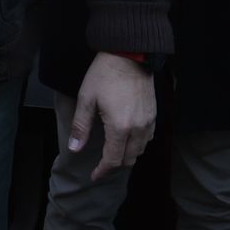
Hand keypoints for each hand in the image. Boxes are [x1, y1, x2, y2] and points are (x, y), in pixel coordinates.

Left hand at [71, 52, 156, 181]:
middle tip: (102, 165)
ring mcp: (149, 121)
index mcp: (120, 127)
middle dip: (115, 165)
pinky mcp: (154, 113)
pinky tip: (128, 138)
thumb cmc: (104, 74)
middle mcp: (138, 128)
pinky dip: (138, 144)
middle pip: (129, 159)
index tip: (94, 175)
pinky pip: (148, 137)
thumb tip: (74, 149)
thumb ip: (81, 127)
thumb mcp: (86, 99)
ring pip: (140, 150)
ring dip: (128, 155)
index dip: (103, 170)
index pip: (113, 160)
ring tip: (114, 153)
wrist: (129, 53)